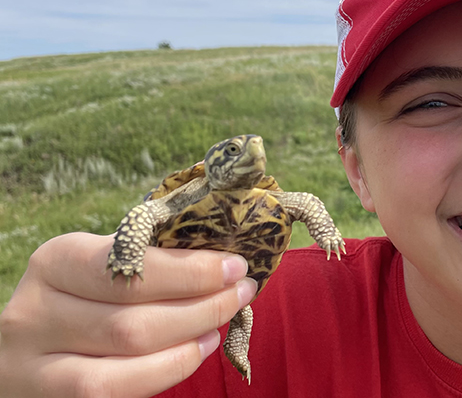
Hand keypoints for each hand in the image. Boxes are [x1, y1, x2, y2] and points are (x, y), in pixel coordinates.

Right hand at [0, 232, 255, 397]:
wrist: (37, 350)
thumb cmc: (87, 299)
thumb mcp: (105, 269)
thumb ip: (149, 262)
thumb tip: (222, 260)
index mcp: (55, 261)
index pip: (130, 264)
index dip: (189, 269)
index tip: (235, 266)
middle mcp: (35, 310)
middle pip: (133, 312)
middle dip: (202, 303)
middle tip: (242, 292)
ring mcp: (35, 362)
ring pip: (130, 351)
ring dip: (192, 334)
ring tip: (224, 320)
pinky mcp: (50, 397)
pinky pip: (120, 388)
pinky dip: (171, 367)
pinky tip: (200, 347)